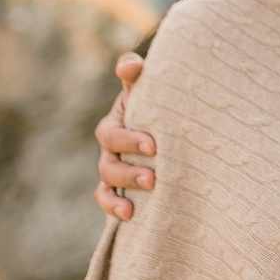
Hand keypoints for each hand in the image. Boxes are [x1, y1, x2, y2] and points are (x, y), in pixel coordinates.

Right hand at [93, 51, 155, 220]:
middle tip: (154, 175)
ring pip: (108, 179)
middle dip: (130, 169)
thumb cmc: (161, 100)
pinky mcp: (120, 185)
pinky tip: (130, 214)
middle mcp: (111, 147)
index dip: (128, 139)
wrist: (173, 120)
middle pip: (109, 160)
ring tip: (150, 189)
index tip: (154, 146)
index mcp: (116, 122)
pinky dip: (114, 206)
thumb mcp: (150, 86)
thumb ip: (137, 74)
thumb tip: (130, 65)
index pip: (112, 132)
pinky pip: (107, 198)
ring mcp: (114, 166)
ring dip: (126, 186)